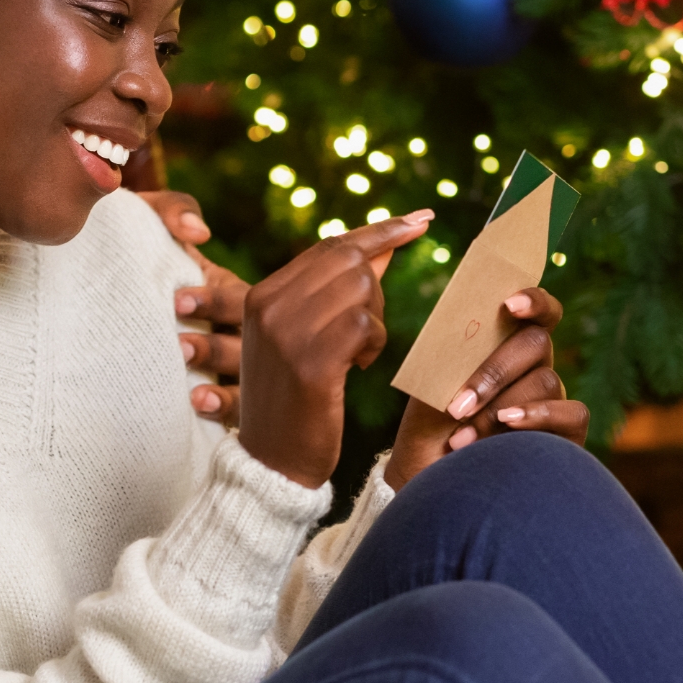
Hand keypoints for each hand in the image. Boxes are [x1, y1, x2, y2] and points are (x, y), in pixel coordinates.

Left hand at [135, 190, 248, 424]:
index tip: (177, 302)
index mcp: (231, 293)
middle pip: (251, 345)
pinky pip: (239, 414)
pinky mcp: (224, 403)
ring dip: (226, 389)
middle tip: (179, 348)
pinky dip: (224, 411)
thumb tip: (199, 232)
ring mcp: (236, 371)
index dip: (215, 300)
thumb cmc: (133, 257)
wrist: (95, 304)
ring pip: (251, 384)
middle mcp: (240, 332)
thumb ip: (172, 211)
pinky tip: (200, 408)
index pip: (240, 296)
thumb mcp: (149, 223)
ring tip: (194, 393)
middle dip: (217, 347)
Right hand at [236, 211, 433, 488]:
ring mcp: (286, 332)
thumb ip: (333, 294)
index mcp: (261, 295)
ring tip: (359, 353)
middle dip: (377, 288)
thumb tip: (382, 249)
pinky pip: (364, 324)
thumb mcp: (301, 338)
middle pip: (349, 261)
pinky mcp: (310, 362)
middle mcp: (268, 305)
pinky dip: (374, 342)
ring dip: (375, 320)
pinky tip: (360, 366)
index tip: (421, 218)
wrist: (271, 464)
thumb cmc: (294, 402)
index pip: (330, 246)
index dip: (381, 232)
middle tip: (370, 328)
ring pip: (360, 289)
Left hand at [380, 288, 587, 489]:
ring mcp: (553, 400)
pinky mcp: (568, 435)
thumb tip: (469, 326)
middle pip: (536, 342)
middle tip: (457, 405)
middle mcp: (534, 368)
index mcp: (504, 347)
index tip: (509, 303)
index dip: (532, 299)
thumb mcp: (433, 388)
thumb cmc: (430, 430)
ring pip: (544, 379)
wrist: (432, 481)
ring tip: (462, 438)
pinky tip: (508, 429)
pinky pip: (571, 412)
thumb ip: (454, 355)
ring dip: (498, 408)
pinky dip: (537, 417)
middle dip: (493, 372)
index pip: (535, 311)